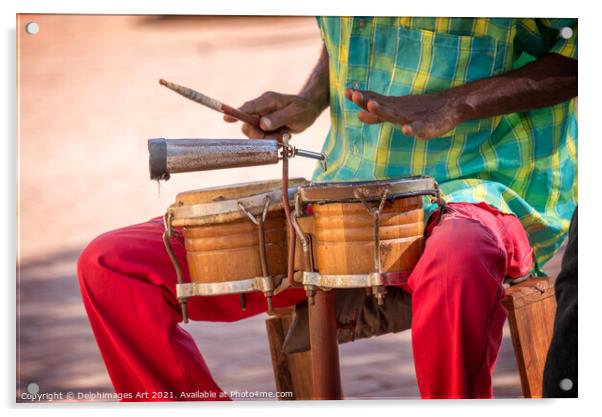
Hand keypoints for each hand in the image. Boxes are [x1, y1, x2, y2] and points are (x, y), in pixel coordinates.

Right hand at [223, 91, 322, 138]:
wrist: (308, 111)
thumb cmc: (302, 110)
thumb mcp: (294, 114)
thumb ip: (278, 118)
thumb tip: (263, 124)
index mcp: (267, 100)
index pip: (248, 107)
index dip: (236, 113)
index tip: (226, 119)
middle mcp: (261, 108)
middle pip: (248, 124)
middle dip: (260, 135)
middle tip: (277, 136)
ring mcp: (262, 117)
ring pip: (255, 134)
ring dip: (269, 138)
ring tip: (283, 134)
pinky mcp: (264, 125)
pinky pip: (262, 137)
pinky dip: (272, 140)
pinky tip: (282, 135)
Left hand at [345, 88, 461, 139]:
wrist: (450, 106)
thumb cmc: (420, 110)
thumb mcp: (397, 111)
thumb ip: (378, 115)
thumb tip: (358, 114)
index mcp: (394, 107)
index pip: (375, 100)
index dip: (361, 97)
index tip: (348, 92)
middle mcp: (401, 110)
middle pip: (382, 106)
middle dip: (368, 101)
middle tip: (355, 95)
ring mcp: (413, 118)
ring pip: (396, 115)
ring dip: (383, 110)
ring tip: (372, 105)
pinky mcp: (428, 126)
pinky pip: (420, 128)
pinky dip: (413, 129)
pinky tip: (406, 130)